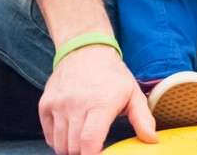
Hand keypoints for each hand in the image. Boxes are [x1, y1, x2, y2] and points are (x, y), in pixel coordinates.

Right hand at [39, 44, 156, 154]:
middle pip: (74, 146)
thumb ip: (143, 119)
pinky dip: (59, 141)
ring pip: (60, 144)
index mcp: (101, 103)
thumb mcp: (133, 93)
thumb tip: (152, 139)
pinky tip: (71, 133)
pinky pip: (49, 136)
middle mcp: (76, 104)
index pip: (89, 141)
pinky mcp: (45, 105)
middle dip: (85, 153)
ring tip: (84, 141)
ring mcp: (58, 105)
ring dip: (71, 148)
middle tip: (94, 147)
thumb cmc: (112, 75)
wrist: (85, 51)